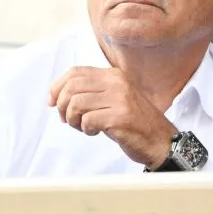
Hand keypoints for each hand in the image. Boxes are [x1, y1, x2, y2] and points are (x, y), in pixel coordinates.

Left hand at [48, 67, 177, 168]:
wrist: (160, 141)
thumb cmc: (133, 123)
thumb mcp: (112, 100)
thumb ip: (91, 93)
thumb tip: (56, 95)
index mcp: (113, 75)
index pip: (75, 72)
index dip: (57, 87)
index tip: (52, 102)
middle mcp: (117, 82)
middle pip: (72, 87)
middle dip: (62, 106)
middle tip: (68, 120)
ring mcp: (120, 99)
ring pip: (76, 103)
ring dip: (73, 119)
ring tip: (83, 127)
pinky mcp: (120, 117)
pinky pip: (88, 120)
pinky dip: (86, 129)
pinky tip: (95, 132)